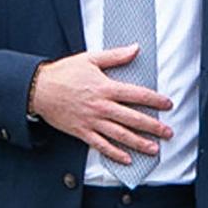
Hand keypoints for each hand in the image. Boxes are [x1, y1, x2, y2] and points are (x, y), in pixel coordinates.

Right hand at [30, 44, 172, 164]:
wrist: (39, 89)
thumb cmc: (63, 73)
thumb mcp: (90, 59)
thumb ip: (115, 56)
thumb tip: (135, 49)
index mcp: (105, 88)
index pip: (137, 95)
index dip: (155, 100)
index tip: (167, 104)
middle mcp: (102, 107)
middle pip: (133, 118)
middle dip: (153, 126)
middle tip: (168, 132)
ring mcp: (92, 121)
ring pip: (121, 135)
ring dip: (139, 143)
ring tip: (154, 148)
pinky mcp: (82, 132)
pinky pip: (101, 145)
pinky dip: (115, 153)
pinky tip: (127, 158)